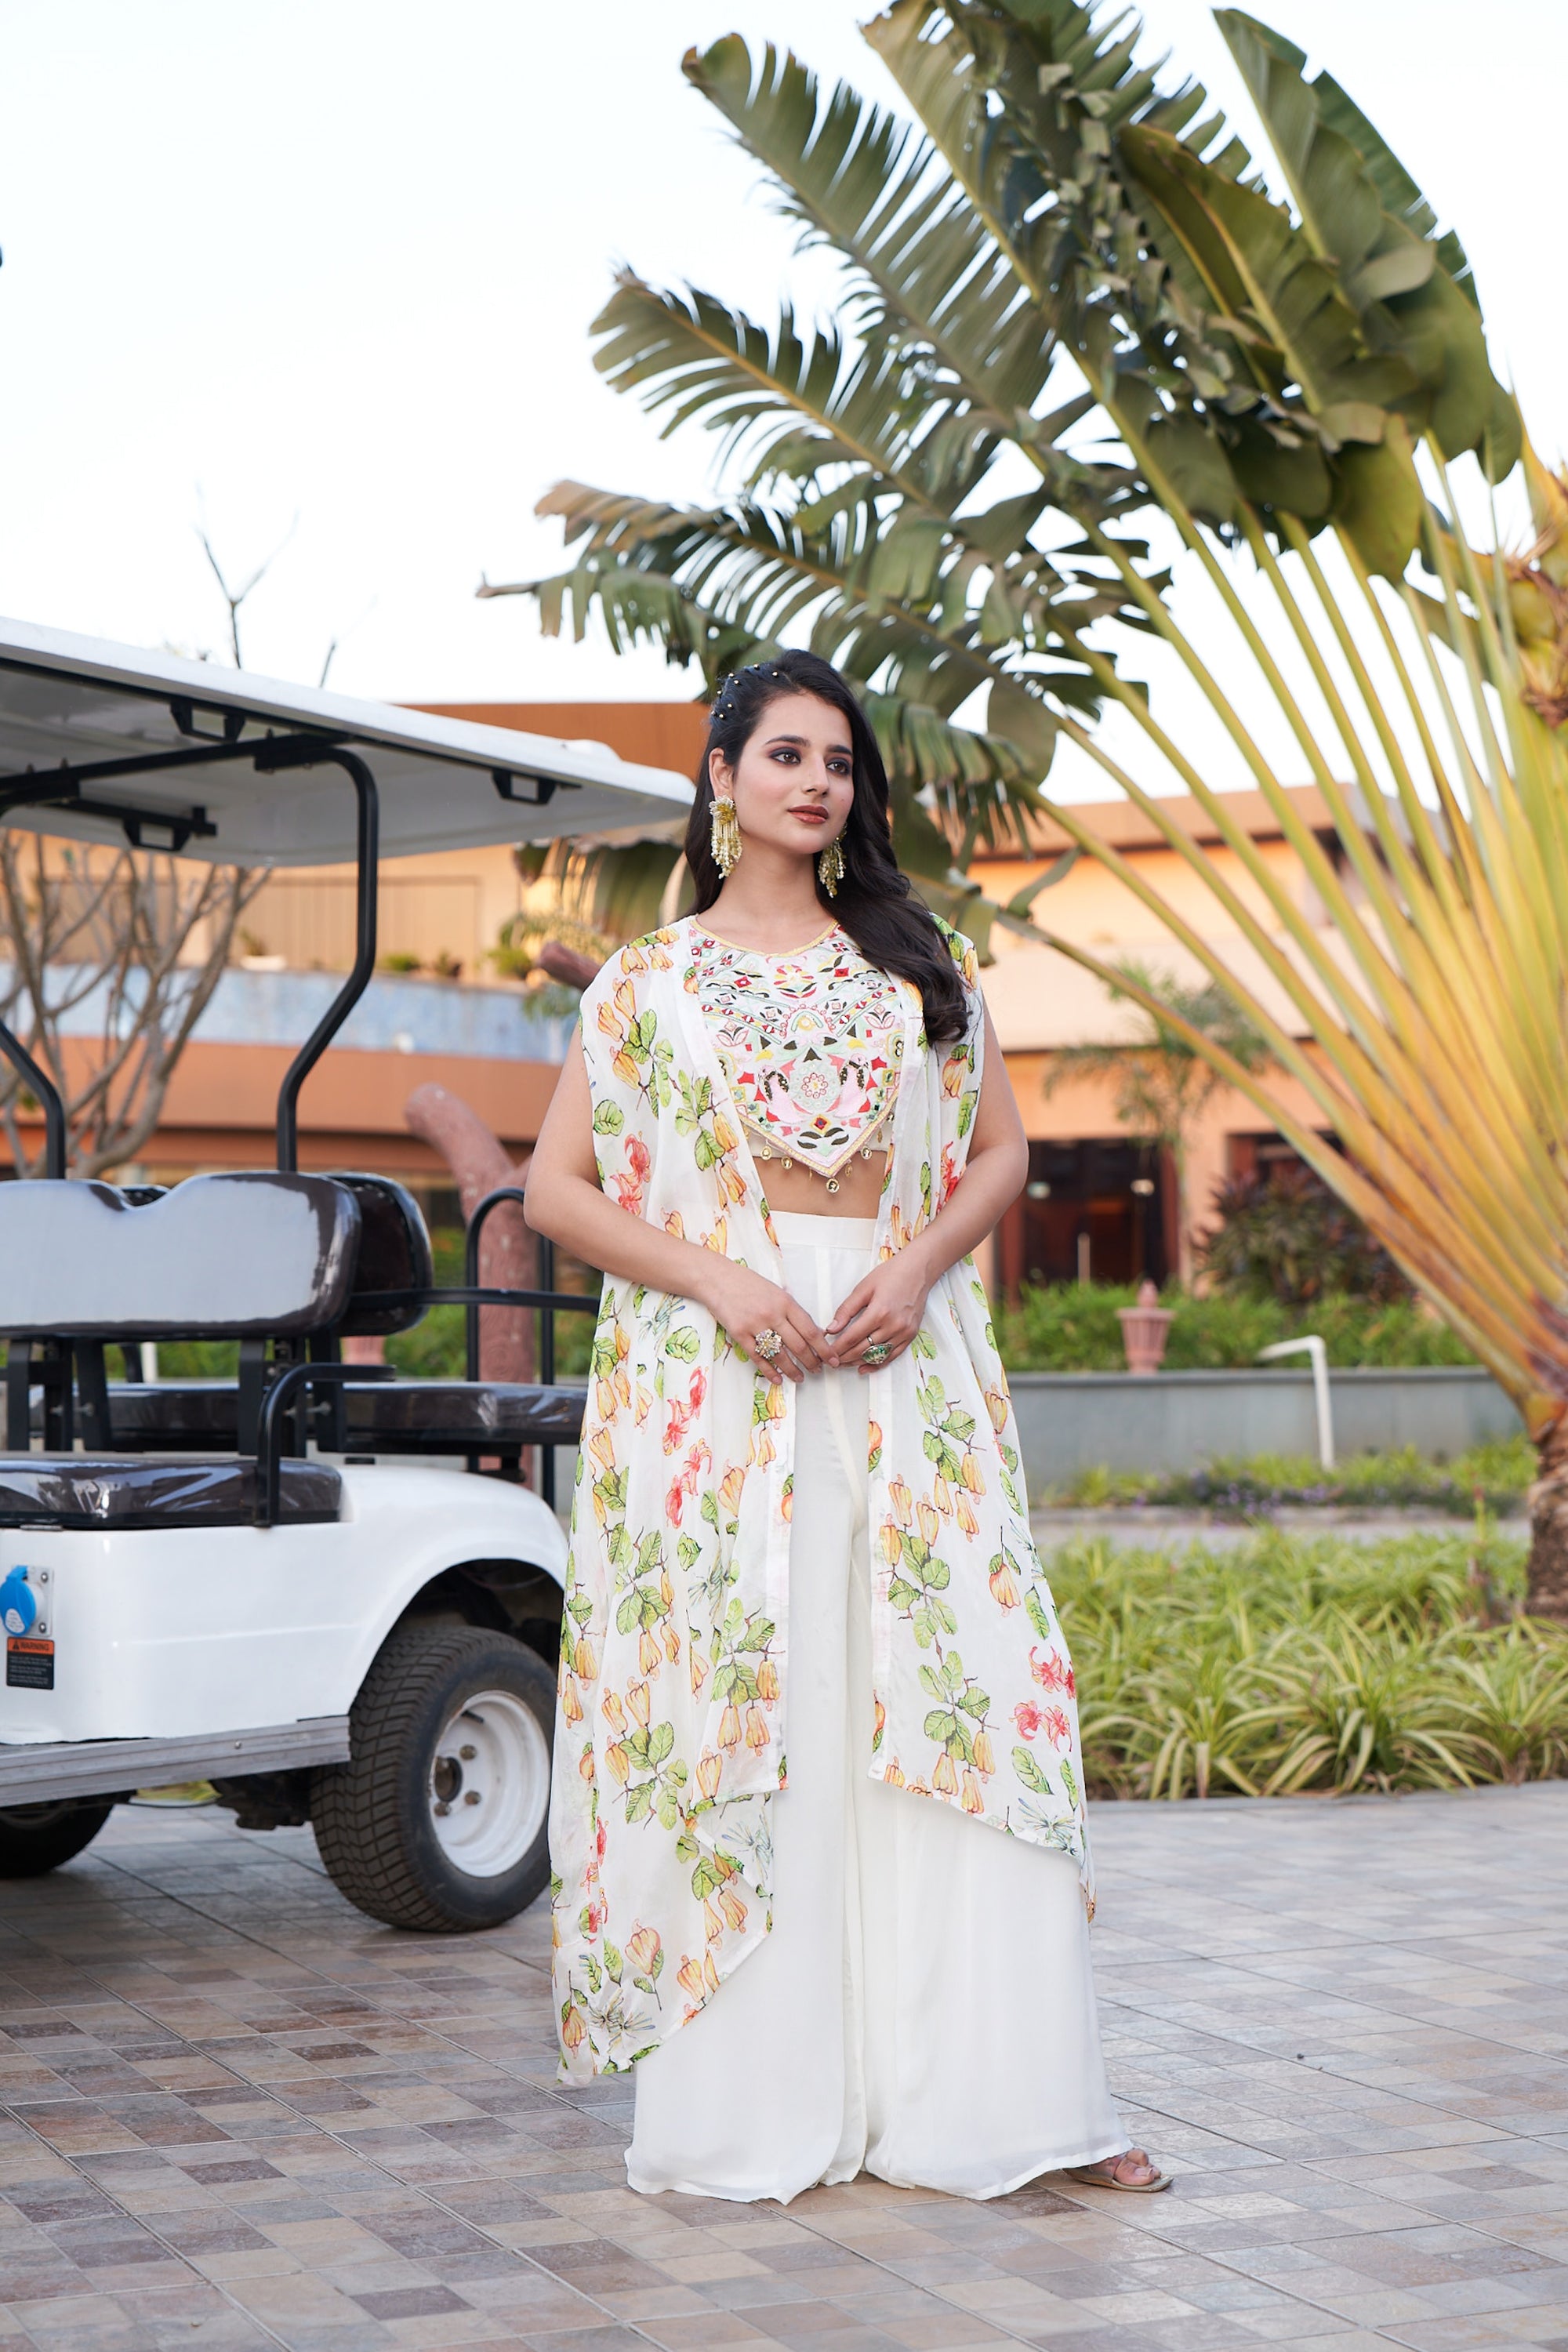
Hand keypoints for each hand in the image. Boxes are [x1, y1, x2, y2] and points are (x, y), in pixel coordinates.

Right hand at [705, 1260, 831, 1384]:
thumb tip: (812, 1332)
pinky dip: (769, 1371)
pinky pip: (758, 1357)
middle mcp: (773, 1314)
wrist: (718, 1278)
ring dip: (793, 1370)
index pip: (811, 1331)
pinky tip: (778, 1378)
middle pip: (798, 1345)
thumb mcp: (776, 1291)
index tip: (832, 1359)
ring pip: (779, 1355)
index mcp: (786, 1302)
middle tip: (818, 1370)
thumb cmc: (749, 1284)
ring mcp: (755, 1325)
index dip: (824, 1348)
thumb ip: (792, 1311)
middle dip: (811, 1362)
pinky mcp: (739, 1334)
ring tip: (800, 1378)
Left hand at [827, 1250, 930, 1371]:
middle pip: (863, 1349)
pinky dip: (877, 1364)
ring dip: (858, 1362)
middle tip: (831, 1361)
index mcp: (879, 1312)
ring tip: (843, 1364)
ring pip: (876, 1356)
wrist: (919, 1270)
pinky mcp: (911, 1335)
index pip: (852, 1337)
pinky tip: (864, 1367)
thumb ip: (846, 1310)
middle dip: (844, 1357)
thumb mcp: (863, 1288)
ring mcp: (904, 1332)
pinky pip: (892, 1356)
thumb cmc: (891, 1274)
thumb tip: (831, 1329)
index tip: (826, 1352)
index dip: (837, 1348)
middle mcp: (893, 1325)